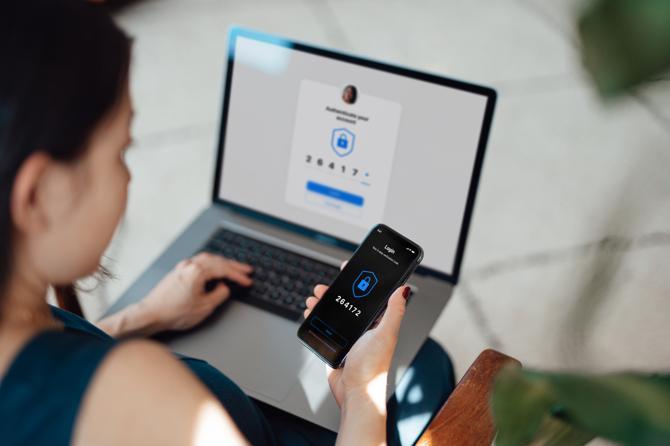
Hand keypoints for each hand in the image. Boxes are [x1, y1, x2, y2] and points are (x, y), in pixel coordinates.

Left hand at [140, 252, 252, 331]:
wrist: (150, 315)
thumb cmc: (173, 312)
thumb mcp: (204, 307)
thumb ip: (219, 294)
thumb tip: (224, 287)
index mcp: (197, 271)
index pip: (224, 269)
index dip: (238, 275)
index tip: (247, 280)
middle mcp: (190, 265)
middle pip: (217, 260)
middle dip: (234, 266)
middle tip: (246, 270)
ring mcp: (182, 267)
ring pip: (208, 259)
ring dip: (222, 263)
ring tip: (233, 267)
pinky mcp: (178, 271)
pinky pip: (199, 262)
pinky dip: (211, 264)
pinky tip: (213, 270)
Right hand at [303, 282, 409, 409]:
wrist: (354, 392)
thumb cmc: (373, 367)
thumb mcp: (386, 334)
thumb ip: (394, 311)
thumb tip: (404, 289)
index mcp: (378, 322)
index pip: (370, 295)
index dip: (360, 280)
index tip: (350, 268)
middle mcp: (364, 327)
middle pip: (348, 301)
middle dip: (336, 291)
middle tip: (326, 286)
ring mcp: (349, 335)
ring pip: (334, 312)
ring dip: (323, 302)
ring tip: (315, 298)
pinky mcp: (336, 343)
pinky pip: (325, 325)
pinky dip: (317, 316)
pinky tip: (311, 312)